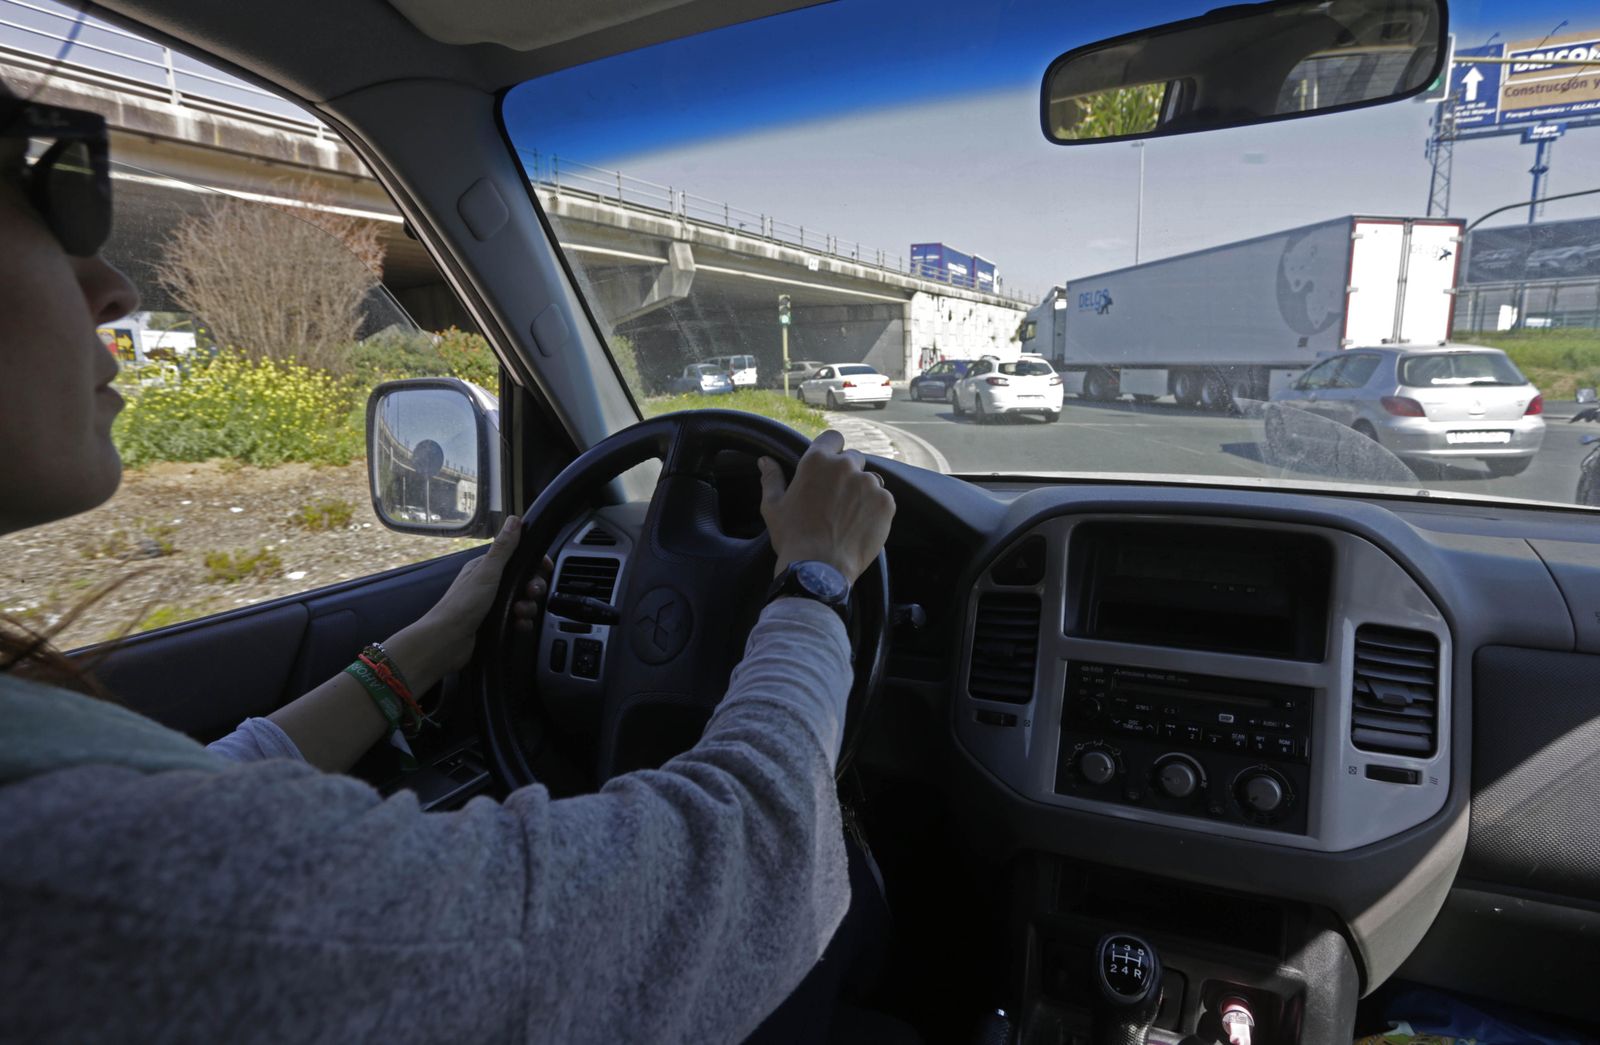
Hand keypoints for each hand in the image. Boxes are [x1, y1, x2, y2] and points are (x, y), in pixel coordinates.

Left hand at [411, 516, 552, 674]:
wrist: (447, 642)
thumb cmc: (462, 605)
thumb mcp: (487, 572)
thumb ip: (503, 548)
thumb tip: (514, 520)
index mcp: (486, 569)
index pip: (517, 559)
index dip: (535, 562)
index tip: (546, 568)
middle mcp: (490, 585)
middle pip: (524, 581)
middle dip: (533, 587)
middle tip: (531, 593)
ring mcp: (493, 605)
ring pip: (523, 601)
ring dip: (528, 607)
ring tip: (520, 613)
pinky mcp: (496, 624)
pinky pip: (519, 620)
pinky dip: (522, 622)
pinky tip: (518, 625)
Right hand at [758, 430, 894, 583]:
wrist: (820, 569)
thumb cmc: (792, 537)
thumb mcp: (773, 506)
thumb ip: (772, 478)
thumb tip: (765, 460)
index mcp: (817, 461)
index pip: (833, 438)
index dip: (832, 449)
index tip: (830, 464)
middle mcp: (846, 466)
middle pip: (853, 458)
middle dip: (847, 473)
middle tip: (836, 498)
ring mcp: (869, 484)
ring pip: (870, 479)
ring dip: (862, 491)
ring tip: (849, 515)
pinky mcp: (885, 503)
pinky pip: (883, 498)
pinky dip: (875, 509)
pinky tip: (860, 525)